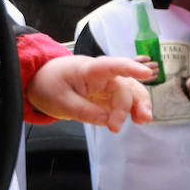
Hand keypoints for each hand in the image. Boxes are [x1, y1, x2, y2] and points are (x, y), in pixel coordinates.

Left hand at [27, 55, 154, 132]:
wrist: (42, 84)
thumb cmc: (50, 85)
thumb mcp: (59, 101)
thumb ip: (83, 110)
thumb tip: (106, 120)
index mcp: (88, 69)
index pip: (111, 65)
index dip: (129, 67)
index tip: (146, 73)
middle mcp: (102, 76)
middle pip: (123, 86)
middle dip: (129, 104)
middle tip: (122, 124)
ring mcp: (107, 86)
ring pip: (130, 93)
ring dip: (139, 105)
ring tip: (142, 121)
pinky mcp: (108, 97)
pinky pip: (125, 102)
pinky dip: (133, 110)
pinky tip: (137, 120)